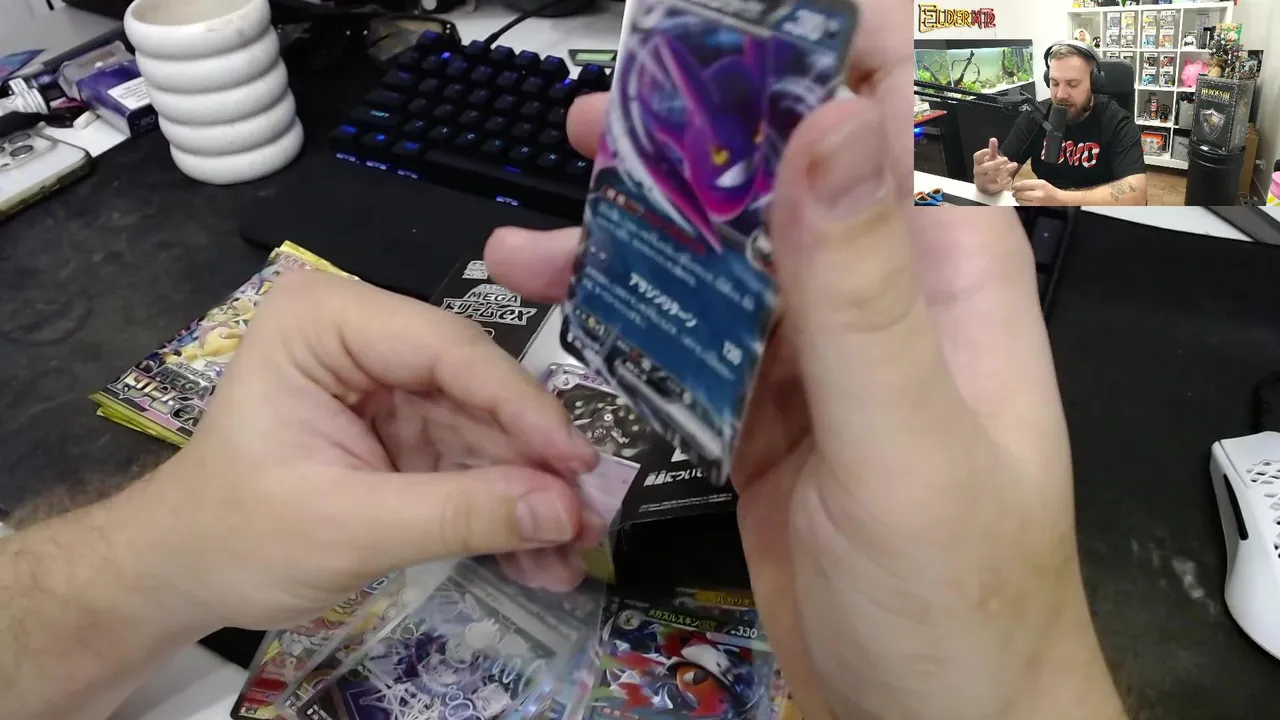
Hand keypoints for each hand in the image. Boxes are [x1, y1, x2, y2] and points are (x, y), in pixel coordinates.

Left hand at [107, 272, 600, 632]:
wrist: (188, 573)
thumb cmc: (238, 535)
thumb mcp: (346, 526)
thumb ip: (457, 514)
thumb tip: (564, 511)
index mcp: (328, 320)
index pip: (447, 349)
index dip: (520, 406)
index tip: (576, 463)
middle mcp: (367, 336)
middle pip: (478, 389)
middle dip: (533, 460)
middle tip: (590, 514)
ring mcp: (392, 385)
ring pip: (487, 431)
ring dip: (530, 495)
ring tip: (575, 550)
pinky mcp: (409, 431)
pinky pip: (474, 462)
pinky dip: (506, 511)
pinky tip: (542, 556)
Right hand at [485, 28, 1120, 719]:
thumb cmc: (958, 595)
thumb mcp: (905, 438)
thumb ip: (859, 287)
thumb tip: (832, 121)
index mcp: (941, 271)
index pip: (876, 122)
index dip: (797, 56)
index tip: (701, 26)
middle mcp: (878, 296)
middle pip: (772, 184)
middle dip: (682, 148)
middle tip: (595, 123)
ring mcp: (813, 357)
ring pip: (713, 265)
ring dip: (629, 243)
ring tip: (537, 233)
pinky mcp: (762, 413)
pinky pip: (686, 344)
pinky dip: (624, 326)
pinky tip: (566, 313)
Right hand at [972, 137, 1017, 193]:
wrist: (986, 185)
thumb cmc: (988, 169)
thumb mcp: (990, 159)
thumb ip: (992, 149)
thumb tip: (993, 139)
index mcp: (978, 163)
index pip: (977, 157)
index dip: (982, 153)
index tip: (989, 150)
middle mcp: (978, 172)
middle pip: (985, 168)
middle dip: (996, 163)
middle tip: (1006, 159)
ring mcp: (983, 181)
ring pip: (993, 176)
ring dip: (1005, 170)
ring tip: (1014, 165)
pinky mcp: (989, 189)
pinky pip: (996, 186)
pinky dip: (1004, 182)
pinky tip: (1009, 178)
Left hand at [1012, 178, 1063, 205]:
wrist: (1059, 200)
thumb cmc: (1049, 190)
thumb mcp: (1042, 183)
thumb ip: (1030, 183)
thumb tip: (1018, 185)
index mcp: (1040, 185)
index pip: (1024, 184)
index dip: (1016, 186)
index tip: (1013, 186)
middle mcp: (1038, 194)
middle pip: (1021, 193)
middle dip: (1015, 193)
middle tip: (1014, 192)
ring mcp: (1036, 203)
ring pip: (1021, 201)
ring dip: (1017, 199)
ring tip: (1017, 197)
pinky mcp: (1035, 208)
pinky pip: (1024, 206)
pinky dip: (1021, 203)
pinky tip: (1022, 201)